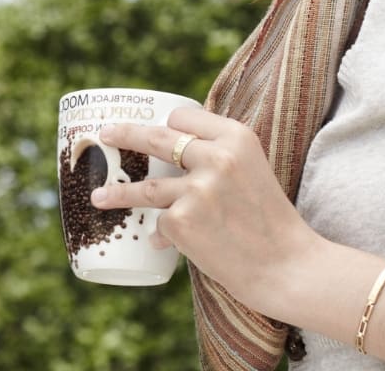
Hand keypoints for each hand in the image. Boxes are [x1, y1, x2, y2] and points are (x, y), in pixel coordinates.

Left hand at [94, 106, 325, 316]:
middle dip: (124, 135)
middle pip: (155, 138)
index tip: (154, 127)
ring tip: (97, 197)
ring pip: (145, 187)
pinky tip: (164, 245)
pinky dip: (160, 235)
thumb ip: (221, 159)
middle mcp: (216, 157)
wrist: (287, 266)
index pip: (185, 117)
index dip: (169, 124)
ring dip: (117, 192)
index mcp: (237, 137)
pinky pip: (160, 224)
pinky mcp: (182, 221)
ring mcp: (196, 189)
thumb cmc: (271, 222)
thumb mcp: (255, 171)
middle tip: (105, 135)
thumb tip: (175, 157)